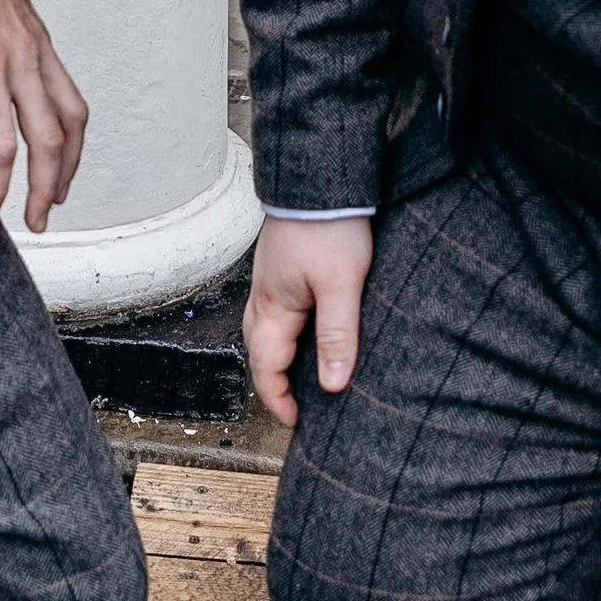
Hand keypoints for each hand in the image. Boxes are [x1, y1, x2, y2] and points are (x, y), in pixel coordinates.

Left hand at [0, 0, 88, 234]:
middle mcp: (23, 59)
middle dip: (45, 188)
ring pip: (73, 116)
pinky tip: (61, 143)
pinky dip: (72, 127)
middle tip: (35, 221)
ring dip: (70, 161)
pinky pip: (71, 92)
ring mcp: (39, 49)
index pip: (1, 143)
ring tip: (57, 194)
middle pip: (49, 139)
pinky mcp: (43, 42)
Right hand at [243, 212, 374, 427]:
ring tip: (305, 379)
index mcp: (272, 307)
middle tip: (300, 407)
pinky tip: (309, 335)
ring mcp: (270, 282)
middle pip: (260, 354)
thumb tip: (332, 384)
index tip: (297, 422)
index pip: (266, 368)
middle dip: (275, 385)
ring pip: (267, 333)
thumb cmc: (329, 227)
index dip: (279, 401)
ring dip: (280, 360)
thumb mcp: (341, 285)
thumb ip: (336, 335)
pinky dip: (287, 336)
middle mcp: (263, 298)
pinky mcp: (282, 270)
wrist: (321, 177)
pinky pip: (277, 314)